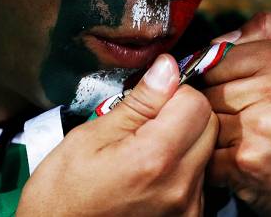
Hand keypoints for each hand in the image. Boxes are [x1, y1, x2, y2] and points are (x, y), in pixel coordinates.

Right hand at [17, 54, 218, 215]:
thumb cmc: (62, 196)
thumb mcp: (90, 137)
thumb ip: (138, 103)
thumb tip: (167, 68)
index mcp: (155, 158)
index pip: (196, 102)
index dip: (173, 92)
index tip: (150, 98)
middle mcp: (180, 186)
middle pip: (208, 125)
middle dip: (183, 114)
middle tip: (146, 122)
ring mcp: (188, 208)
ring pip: (205, 151)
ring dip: (183, 142)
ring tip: (143, 152)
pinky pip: (198, 179)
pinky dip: (181, 169)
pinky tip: (149, 174)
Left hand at [202, 12, 270, 215]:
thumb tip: (222, 37)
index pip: (219, 56)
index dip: (218, 77)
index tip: (229, 93)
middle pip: (209, 89)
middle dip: (217, 108)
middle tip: (239, 123)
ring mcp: (262, 125)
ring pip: (206, 120)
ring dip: (215, 136)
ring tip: (241, 143)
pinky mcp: (248, 161)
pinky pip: (206, 153)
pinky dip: (215, 163)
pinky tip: (237, 164)